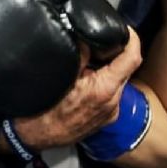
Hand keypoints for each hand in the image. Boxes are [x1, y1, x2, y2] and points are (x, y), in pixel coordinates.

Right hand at [0, 0, 128, 116]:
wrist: (33, 137)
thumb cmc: (43, 109)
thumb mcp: (62, 73)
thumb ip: (80, 51)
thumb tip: (88, 33)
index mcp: (104, 89)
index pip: (133, 58)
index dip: (132, 39)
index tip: (126, 30)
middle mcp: (112, 103)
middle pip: (127, 69)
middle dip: (118, 53)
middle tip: (103, 42)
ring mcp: (110, 113)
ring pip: (119, 82)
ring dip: (109, 69)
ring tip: (90, 61)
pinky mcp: (105, 118)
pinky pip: (111, 94)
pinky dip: (104, 83)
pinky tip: (87, 79)